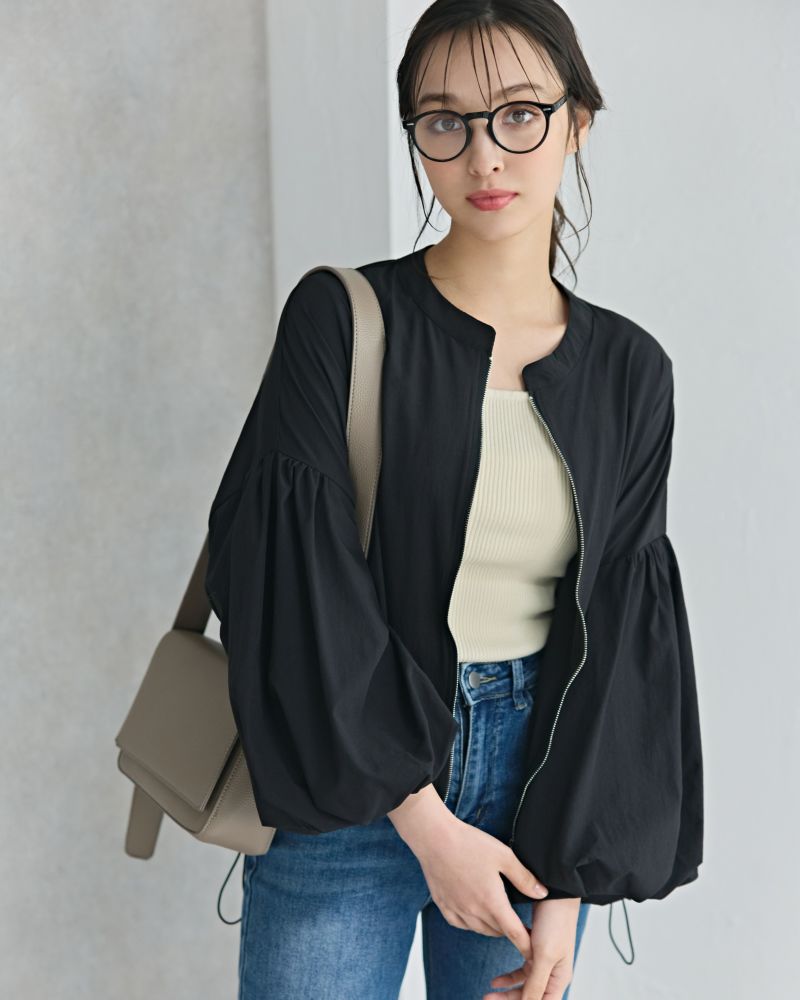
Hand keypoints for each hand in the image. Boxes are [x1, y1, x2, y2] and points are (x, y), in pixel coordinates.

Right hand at [410, 812, 549, 961]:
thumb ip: (524, 877)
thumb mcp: (503, 855)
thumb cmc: (470, 843)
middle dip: (511, 931)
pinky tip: (474, 912)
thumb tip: (542, 893)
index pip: (514, 933)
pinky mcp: (443, 906)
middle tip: (518, 923)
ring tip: (499, 915)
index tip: (535, 954)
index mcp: (492, 901)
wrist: (434, 838)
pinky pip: (462, 924)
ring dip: (493, 927)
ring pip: (481, 929)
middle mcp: (474, 911)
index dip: (527, 946)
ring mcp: (457, 910)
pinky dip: (472, 923)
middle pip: (498, 931)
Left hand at [483, 897, 581, 999]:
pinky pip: (523, 970)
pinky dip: (510, 976)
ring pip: (525, 984)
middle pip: (531, 996)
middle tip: (487, 999)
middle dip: (510, 999)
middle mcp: (554, 972)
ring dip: (509, 989)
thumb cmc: (554, 922)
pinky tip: (497, 979)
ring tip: (490, 991)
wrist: (554, 890)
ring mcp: (545, 960)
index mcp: (559, 978)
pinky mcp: (537, 948)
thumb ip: (535, 983)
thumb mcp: (544, 955)